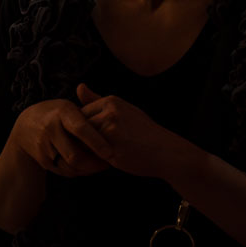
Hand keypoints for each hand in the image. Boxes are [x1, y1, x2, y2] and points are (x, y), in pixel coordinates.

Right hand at [8, 100, 109, 177]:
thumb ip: (89, 111)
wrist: (25, 126)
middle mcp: (50, 128)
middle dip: (94, 163)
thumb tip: (113, 117)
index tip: (110, 152)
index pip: (80, 128)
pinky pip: (65, 171)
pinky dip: (79, 171)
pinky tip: (88, 167)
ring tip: (102, 165)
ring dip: (89, 169)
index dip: (96, 142)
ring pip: (70, 166)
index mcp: (62, 112)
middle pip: (75, 155)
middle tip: (110, 161)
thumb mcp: (69, 107)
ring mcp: (43, 146)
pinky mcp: (42, 160)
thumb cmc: (56, 115)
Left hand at [66, 85, 192, 180]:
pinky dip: (94, 158)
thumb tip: (79, 86)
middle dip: (84, 139)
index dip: (86, 131)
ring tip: (105, 155)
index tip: (98, 140)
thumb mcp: (123, 112)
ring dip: (87, 149)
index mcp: (111, 101)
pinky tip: (108, 161)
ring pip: (83, 138)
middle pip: (79, 126)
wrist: (167, 152)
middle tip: (99, 150)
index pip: (81, 114)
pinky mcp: (112, 141)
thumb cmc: (143, 135)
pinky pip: (90, 150)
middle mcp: (110, 108)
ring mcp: (110, 124)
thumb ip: (98, 101)